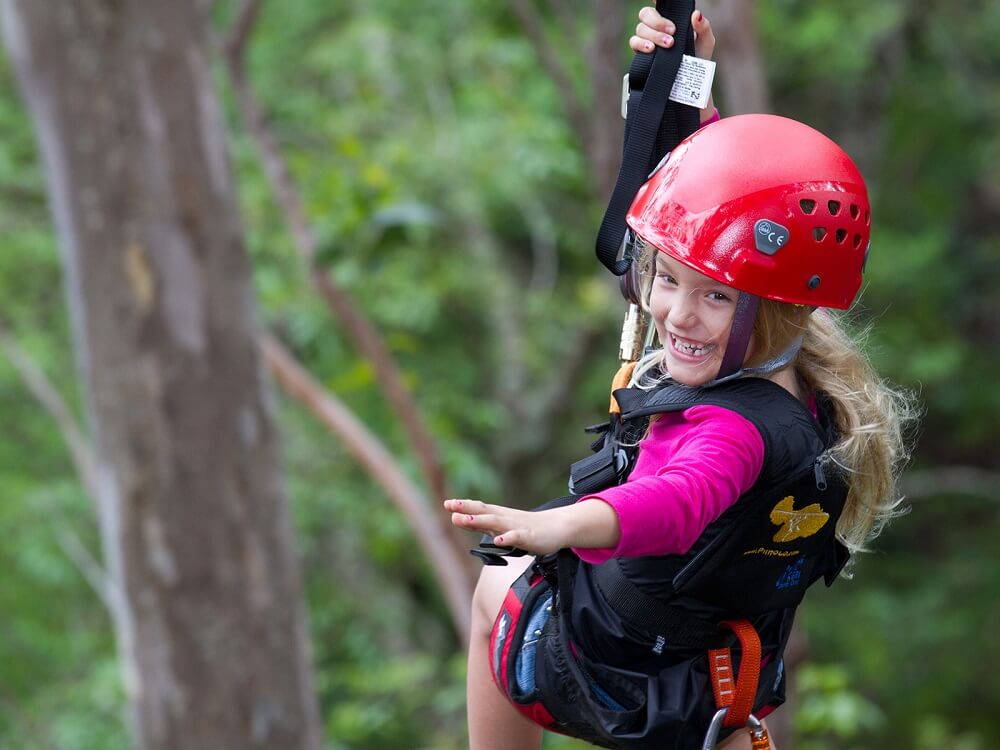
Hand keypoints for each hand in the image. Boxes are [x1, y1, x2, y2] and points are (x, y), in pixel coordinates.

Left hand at [444, 498, 620, 556]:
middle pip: (484, 513)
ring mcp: (517, 527)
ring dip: (480, 520)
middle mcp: (505, 519)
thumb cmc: (528, 527)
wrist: (558, 527)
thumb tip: (460, 519)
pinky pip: (517, 538)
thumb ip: (482, 524)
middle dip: (467, 510)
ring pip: (496, 523)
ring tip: (464, 519)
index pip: (479, 509)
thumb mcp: (502, 526)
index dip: (463, 506)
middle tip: (450, 507)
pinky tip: (499, 540)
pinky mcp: (529, 536)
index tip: (447, 504)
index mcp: (499, 516)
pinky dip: (507, 538)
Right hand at [629, 7, 714, 59]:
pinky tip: (650, 48)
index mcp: (671, 18)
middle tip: (672, 32)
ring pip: (640, 28)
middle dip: (658, 22)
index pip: (660, 4)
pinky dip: (640, 44)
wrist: (690, 82)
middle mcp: (657, 27)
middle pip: (646, 13)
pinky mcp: (641, 52)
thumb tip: (696, 15)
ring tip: (667, 44)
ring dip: (653, 34)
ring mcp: (648, 39)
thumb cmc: (698, 58)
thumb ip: (703, 26)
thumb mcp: (706, 41)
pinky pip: (633, 42)